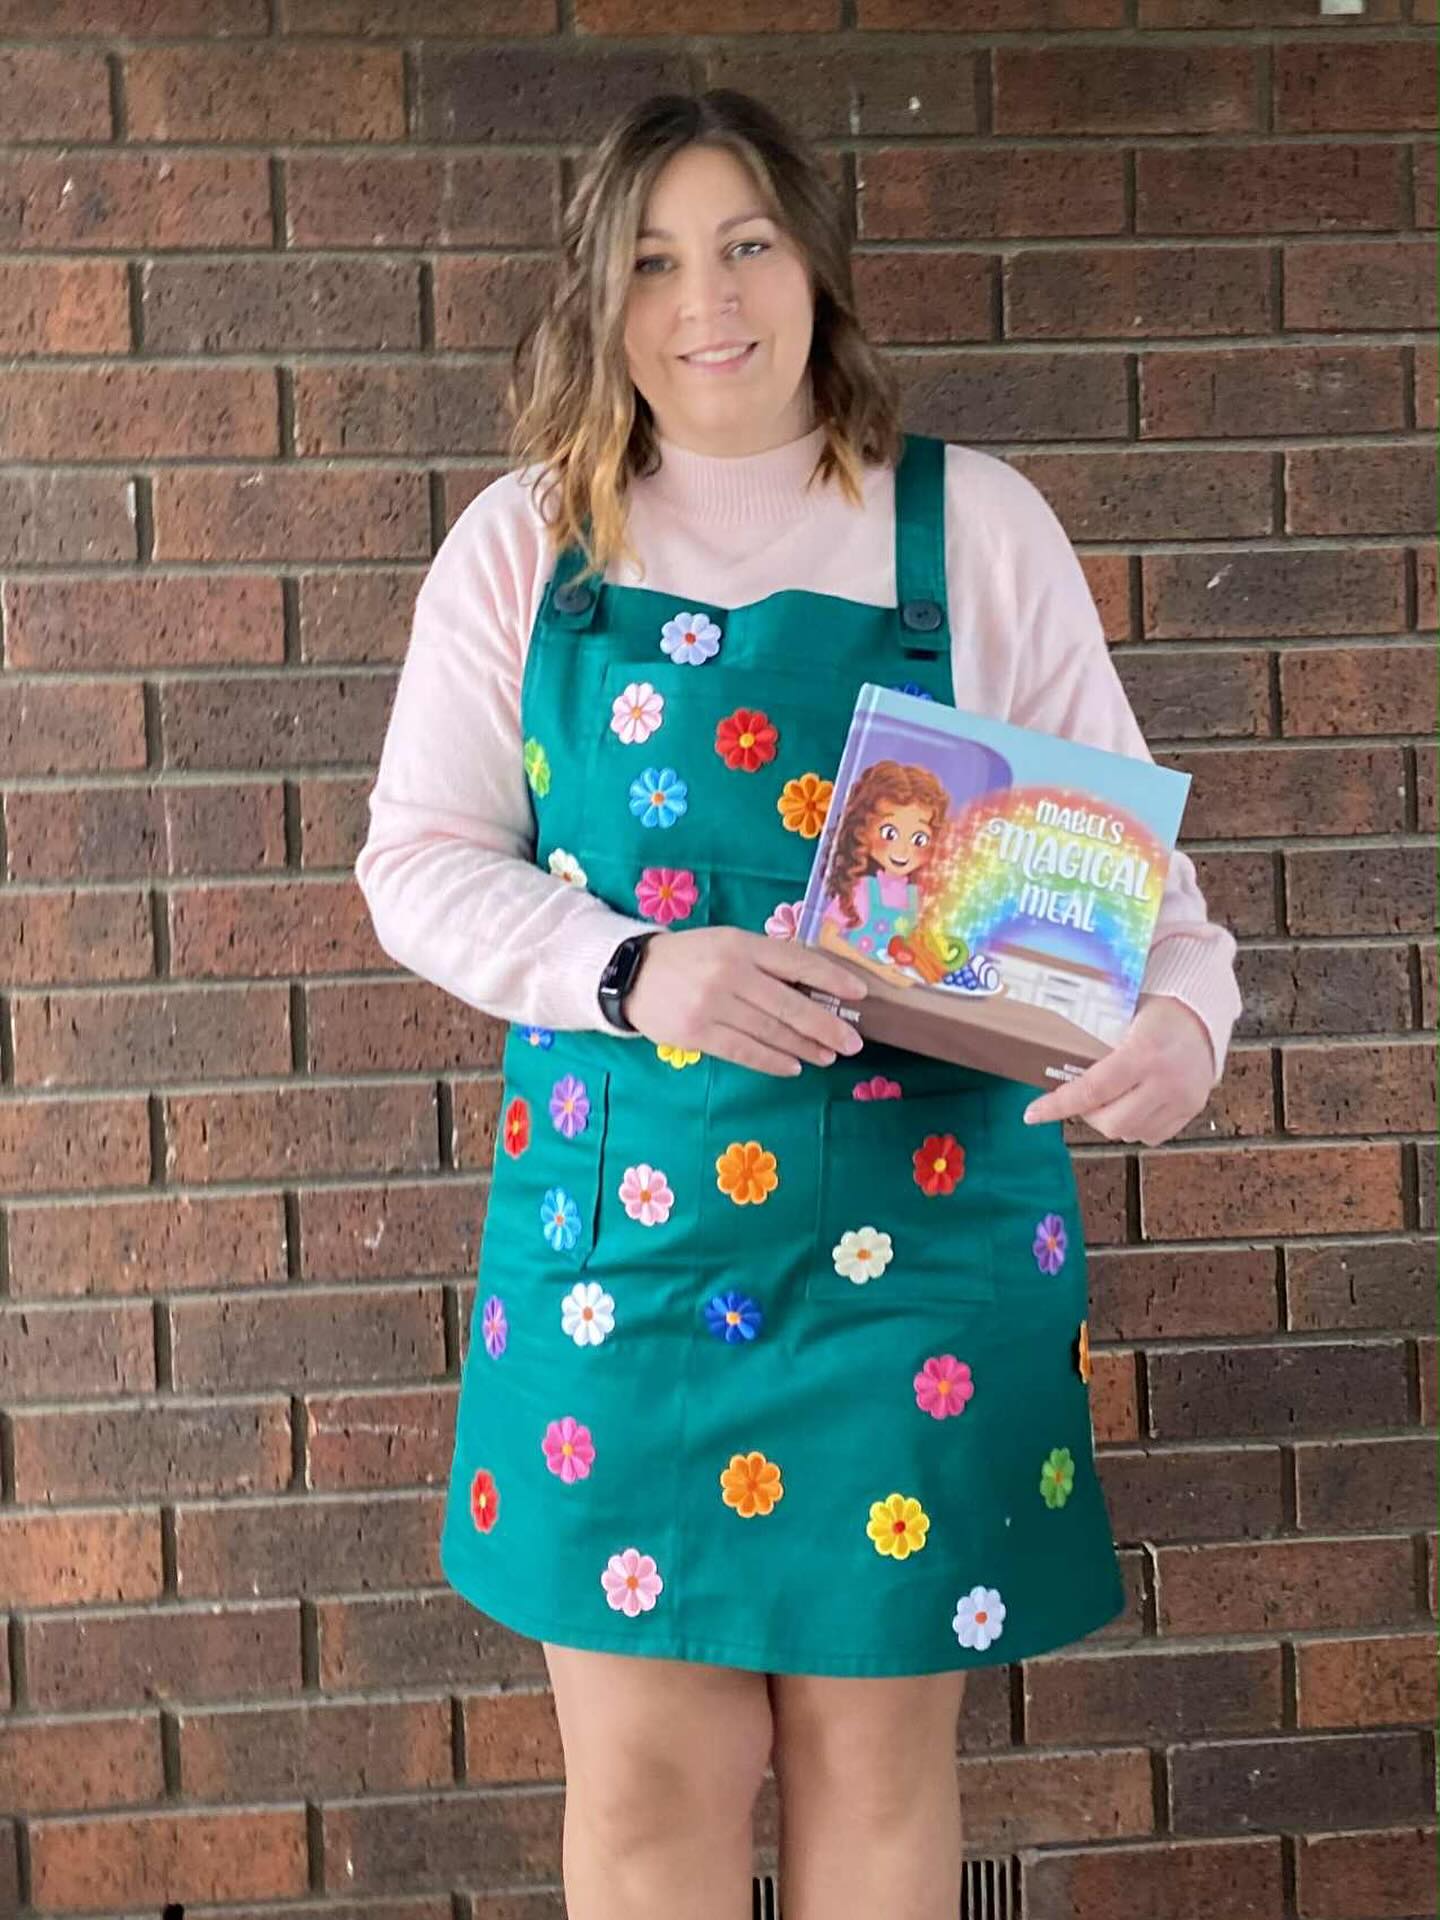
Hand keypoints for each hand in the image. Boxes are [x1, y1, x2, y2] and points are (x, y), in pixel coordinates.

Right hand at [624, 926, 868, 1076]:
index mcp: (742, 944)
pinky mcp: (698, 1033)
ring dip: (804, 1047)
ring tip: (828, 1056)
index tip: (859, 994)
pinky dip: (773, 1061)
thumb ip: (766, 961)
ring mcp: (713, 1005)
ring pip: (770, 1031)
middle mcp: (730, 973)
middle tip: (852, 1042)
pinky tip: (793, 1067)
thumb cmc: (692, 958)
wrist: (633, 974)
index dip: (831, 979)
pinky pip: (744, 1051)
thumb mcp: (728, 943)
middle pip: (790, 1004)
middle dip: (826, 1025)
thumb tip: (816, 988)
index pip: (797, 962)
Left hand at [1020, 995, 1215, 1144]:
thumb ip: (1096, 1048)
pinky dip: (1135, 1126)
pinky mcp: (1193, 1109)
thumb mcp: (1122, 1018)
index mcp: (1144, 1053)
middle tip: (1080, 1099)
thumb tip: (1054, 1071)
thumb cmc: (1156, 1008)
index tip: (1032, 1115)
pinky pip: (1154, 1135)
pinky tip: (1131, 1105)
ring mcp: (1183, 1098)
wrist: (1203, 1010)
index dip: (1058, 1105)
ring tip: (1108, 1099)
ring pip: (1131, 1134)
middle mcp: (1166, 1080)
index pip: (1092, 1090)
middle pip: (1112, 1122)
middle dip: (1087, 1115)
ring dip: (1111, 1122)